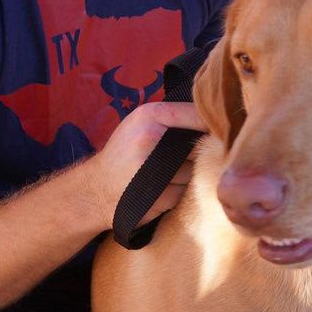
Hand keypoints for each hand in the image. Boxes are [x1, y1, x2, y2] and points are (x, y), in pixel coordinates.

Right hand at [84, 100, 206, 230]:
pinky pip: (186, 190)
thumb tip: (216, 121)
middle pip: (199, 145)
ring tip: (165, 174)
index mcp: (148, 116)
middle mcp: (151, 140)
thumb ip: (172, 119)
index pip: (196, 115)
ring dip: (188, 175)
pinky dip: (179, 191)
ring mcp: (155, 170)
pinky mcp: (160, 196)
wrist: (95, 190)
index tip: (215, 131)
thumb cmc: (124, 154)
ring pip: (195, 170)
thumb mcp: (139, 125)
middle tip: (179, 158)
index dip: (210, 125)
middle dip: (197, 153)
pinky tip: (160, 189)